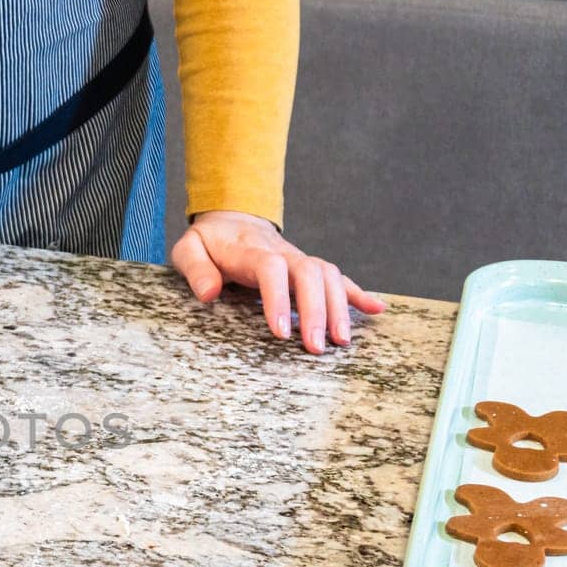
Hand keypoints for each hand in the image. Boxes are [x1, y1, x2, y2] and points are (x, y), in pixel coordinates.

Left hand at [170, 210, 386, 353]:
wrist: (232, 218)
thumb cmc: (209, 241)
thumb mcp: (189, 248)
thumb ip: (196, 268)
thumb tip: (209, 293)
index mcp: (251, 251)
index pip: (271, 269)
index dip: (278, 299)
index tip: (280, 332)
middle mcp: (283, 253)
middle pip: (310, 273)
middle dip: (316, 311)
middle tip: (315, 348)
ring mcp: (300, 260)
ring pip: (329, 277)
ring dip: (339, 308)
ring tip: (341, 342)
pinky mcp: (310, 269)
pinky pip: (339, 279)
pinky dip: (359, 294)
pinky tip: (377, 310)